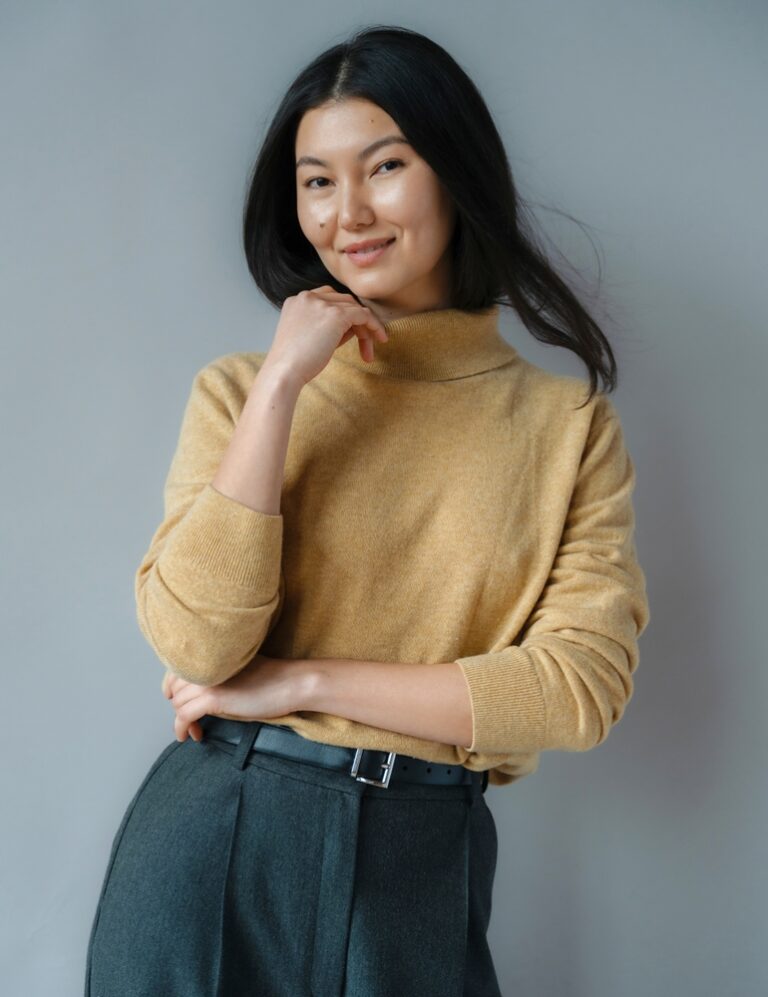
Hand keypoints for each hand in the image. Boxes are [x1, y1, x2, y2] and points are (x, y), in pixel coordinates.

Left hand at [162, 654, 306, 741]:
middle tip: (191, 719)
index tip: (180, 702)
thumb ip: (213, 676)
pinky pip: (183, 716)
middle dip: (179, 706)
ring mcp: (207, 680)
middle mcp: (204, 665)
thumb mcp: (235, 673)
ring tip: (195, 729)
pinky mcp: (213, 698)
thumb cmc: (269, 679)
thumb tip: (193, 692)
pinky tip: (190, 736)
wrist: (290, 683)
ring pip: (177, 704)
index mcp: (210, 656)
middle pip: (174, 690)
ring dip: (182, 720)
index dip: (174, 689)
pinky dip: (182, 729)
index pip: (175, 672)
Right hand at [265, 286, 387, 387]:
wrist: (284, 372)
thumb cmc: (294, 363)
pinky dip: (374, 326)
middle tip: (365, 346)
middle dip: (356, 323)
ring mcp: (322, 303)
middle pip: (344, 302)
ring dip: (366, 329)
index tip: (351, 334)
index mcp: (298, 300)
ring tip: (369, 351)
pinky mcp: (335, 314)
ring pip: (355, 309)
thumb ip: (328, 327)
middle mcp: (308, 296)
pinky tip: (379, 339)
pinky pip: (363, 315)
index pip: (329, 299)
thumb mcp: (309, 337)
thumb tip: (355, 327)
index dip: (343, 315)